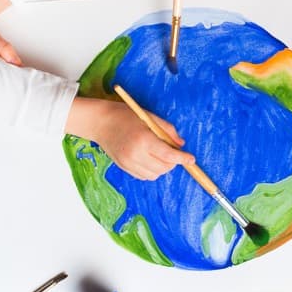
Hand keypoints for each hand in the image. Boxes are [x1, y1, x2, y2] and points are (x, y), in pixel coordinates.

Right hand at [69, 97, 193, 180]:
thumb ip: (167, 130)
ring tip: (161, 155)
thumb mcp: (150, 117)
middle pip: (163, 167)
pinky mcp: (123, 167)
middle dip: (173, 162)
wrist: (100, 122)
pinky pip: (144, 176)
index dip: (183, 159)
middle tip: (173, 151)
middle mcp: (135, 154)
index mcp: (144, 140)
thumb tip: (181, 144)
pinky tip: (150, 159)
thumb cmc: (126, 115)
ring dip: (163, 167)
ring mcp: (128, 163)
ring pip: (154, 175)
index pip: (168, 156)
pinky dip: (152, 171)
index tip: (191, 159)